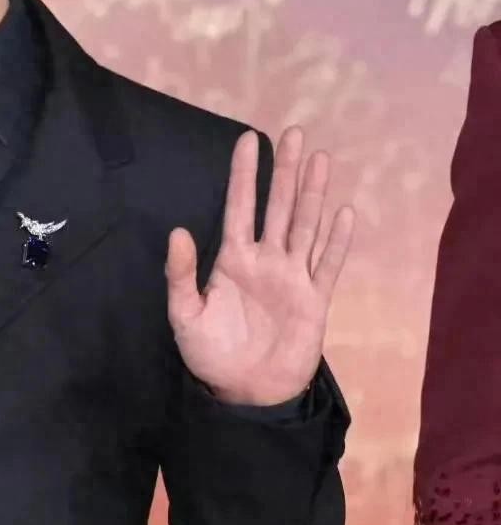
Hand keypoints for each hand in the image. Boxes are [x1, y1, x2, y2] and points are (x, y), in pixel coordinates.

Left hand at [165, 126, 353, 405]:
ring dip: (313, 194)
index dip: (244, 174)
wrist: (245, 393)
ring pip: (305, 226)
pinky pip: (328, 265)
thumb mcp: (185, 315)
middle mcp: (266, 261)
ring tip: (320, 159)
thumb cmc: (211, 354)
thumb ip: (180, 275)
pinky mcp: (315, 300)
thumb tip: (179, 232)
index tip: (248, 138)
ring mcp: (293, 278)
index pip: (240, 207)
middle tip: (293, 132)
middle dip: (285, 171)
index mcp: (233, 260)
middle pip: (278, 206)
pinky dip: (337, 241)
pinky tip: (344, 214)